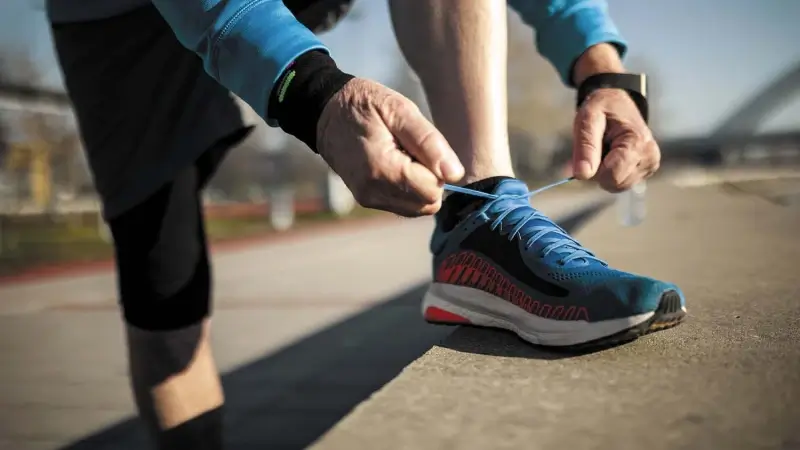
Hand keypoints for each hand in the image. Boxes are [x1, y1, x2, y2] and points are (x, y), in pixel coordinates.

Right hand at [316, 78, 463, 216]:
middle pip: (427, 203)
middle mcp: (373, 191)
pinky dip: (407, 189)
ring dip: (419, 185)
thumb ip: (429, 142)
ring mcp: (369, 199)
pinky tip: (394, 165)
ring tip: (401, 156)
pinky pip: (403, 205)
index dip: (436, 168)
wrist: (326, 112)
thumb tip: (455, 174)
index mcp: (382, 169)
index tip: (418, 146)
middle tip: (411, 150)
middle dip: (430, 179)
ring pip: (417, 208)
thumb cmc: (366, 105)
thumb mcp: (400, 110)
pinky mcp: (367, 200)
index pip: (433, 190)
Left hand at [571, 88, 660, 192]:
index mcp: (638, 143)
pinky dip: (613, 172)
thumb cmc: (602, 108)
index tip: (592, 149)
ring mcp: (651, 165)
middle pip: (614, 184)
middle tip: (599, 147)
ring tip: (607, 149)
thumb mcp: (587, 118)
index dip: (595, 168)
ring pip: (617, 186)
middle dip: (599, 170)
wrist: (619, 103)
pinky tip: (615, 155)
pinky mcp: (648, 170)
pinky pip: (622, 183)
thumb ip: (585, 146)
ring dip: (605, 172)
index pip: (611, 177)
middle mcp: (650, 157)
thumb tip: (582, 175)